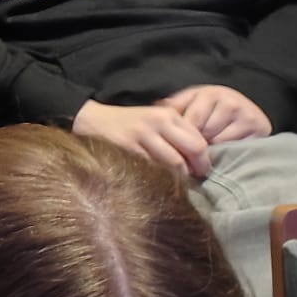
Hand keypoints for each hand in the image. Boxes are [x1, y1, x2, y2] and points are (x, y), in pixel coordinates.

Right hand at [73, 99, 209, 176]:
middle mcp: (158, 122)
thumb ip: (176, 132)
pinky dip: (160, 177)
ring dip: (181, 176)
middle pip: (194, 149)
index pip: (199, 140)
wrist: (92, 119)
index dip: (204, 158)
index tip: (199, 168)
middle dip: (198, 168)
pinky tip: (158, 180)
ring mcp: (142, 134)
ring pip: (176, 162)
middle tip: (195, 178)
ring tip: (178, 182)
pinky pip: (154, 168)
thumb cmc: (129, 123)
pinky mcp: (128, 147)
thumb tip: (200, 158)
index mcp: (168, 114)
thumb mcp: (154, 119)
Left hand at [160, 85, 271, 144]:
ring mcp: (247, 116)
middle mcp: (230, 102)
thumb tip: (155, 108)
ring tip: (204, 150)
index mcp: (210, 93)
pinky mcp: (259, 130)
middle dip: (195, 143)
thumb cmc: (211, 105)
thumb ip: (176, 104)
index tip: (174, 145)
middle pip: (205, 133)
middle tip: (189, 150)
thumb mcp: (193, 99)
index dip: (182, 135)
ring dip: (210, 149)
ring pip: (220, 142)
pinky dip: (226, 151)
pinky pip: (236, 147)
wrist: (245, 107)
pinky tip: (221, 150)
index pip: (192, 120)